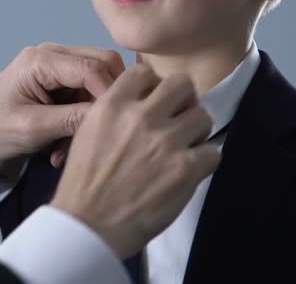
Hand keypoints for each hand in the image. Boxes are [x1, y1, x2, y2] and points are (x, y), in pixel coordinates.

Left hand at [0, 42, 124, 163]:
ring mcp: (56, 66)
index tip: (116, 122)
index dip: (110, 93)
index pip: (94, 66)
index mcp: (42, 60)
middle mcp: (53, 54)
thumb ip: (72, 119)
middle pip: (103, 64)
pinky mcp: (57, 82)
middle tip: (101, 131)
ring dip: (90, 114)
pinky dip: (79, 119)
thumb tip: (111, 115)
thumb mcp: (33, 128)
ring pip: (96, 81)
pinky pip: (84, 94)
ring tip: (71, 147)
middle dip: (106, 99)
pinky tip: (62, 146)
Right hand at [50, 64, 220, 258]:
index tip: (154, 101)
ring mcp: (165, 141)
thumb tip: (144, 103)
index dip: (152, 86)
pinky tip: (188, 171)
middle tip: (177, 119)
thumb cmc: (82, 183)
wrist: (87, 224)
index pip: (144, 71)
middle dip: (182, 100)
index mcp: (111, 105)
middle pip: (181, 84)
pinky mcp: (185, 169)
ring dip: (196, 131)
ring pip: (203, 115)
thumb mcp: (86, 133)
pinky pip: (213, 151)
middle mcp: (140, 116)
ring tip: (184, 148)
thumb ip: (114, 112)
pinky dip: (204, 161)